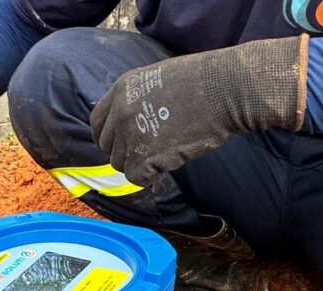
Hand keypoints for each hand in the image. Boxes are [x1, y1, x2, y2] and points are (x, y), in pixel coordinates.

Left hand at [90, 35, 307, 187]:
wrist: (225, 89)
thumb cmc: (204, 82)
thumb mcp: (157, 79)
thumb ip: (138, 99)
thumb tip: (129, 121)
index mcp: (121, 90)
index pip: (97, 122)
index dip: (107, 137)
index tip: (120, 144)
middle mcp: (120, 111)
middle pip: (108, 146)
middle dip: (125, 153)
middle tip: (148, 153)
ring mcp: (130, 134)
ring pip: (120, 164)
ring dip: (139, 164)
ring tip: (165, 155)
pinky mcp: (145, 156)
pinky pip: (136, 178)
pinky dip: (150, 176)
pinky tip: (168, 165)